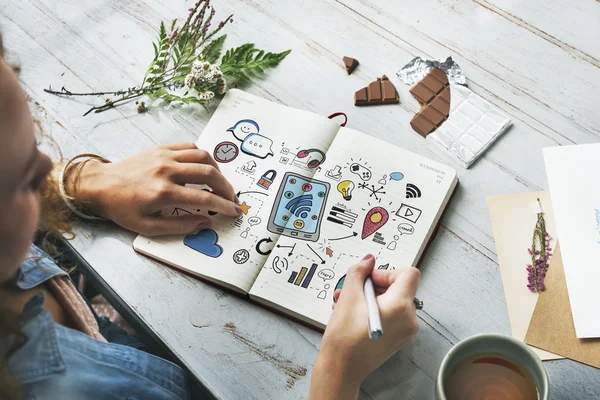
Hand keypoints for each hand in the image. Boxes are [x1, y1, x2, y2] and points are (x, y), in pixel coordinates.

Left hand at [71, 143, 241, 235]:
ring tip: (219, 183)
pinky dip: (202, 157)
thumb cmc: (122, 208)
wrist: (100, 185)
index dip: (224, 206)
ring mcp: (164, 156)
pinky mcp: (161, 148)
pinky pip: (190, 147)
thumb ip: (180, 226)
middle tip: (231, 198)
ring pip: (203, 156)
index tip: (234, 211)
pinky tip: (203, 168)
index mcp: (163, 193)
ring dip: (217, 170)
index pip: (204, 198)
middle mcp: (167, 171)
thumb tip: (205, 223)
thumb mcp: (148, 227)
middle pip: (209, 173)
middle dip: (226, 187)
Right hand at [308, 255, 419, 399]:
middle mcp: (408, 319)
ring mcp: (405, 331)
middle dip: (373, 285)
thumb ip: (359, 272)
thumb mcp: (349, 296)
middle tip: (352, 289)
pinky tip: (352, 314)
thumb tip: (368, 260)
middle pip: (398, 288)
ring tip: (346, 302)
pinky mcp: (397, 339)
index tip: (370, 278)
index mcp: (401, 306)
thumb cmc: (345, 338)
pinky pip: (390, 316)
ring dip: (369, 297)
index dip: (388, 272)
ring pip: (391, 302)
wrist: (341, 369)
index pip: (409, 274)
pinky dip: (374, 310)